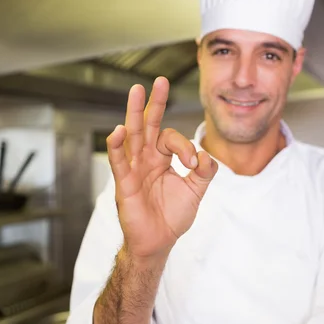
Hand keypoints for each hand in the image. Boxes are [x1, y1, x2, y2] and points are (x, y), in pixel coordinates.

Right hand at [107, 76, 217, 259]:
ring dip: (134, 113)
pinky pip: (119, 162)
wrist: (158, 242)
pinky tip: (118, 131)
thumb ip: (205, 172)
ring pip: (132, 136)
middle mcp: (146, 159)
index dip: (185, 145)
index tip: (194, 162)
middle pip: (148, 125)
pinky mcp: (124, 183)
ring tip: (136, 91)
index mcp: (161, 159)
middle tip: (160, 81)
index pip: (171, 139)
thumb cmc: (172, 217)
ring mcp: (134, 169)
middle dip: (154, 103)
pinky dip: (117, 146)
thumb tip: (207, 154)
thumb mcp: (195, 191)